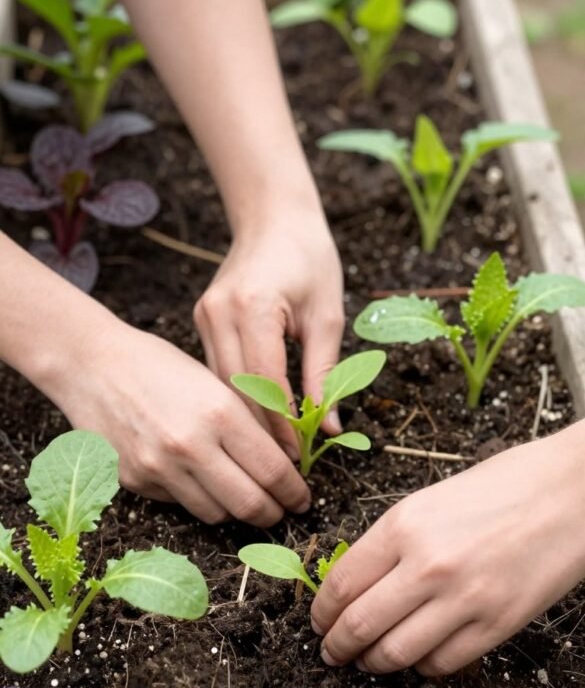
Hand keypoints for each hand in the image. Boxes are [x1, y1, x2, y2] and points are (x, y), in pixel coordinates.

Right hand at [48, 319, 310, 525]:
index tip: (301, 497)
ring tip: (245, 498)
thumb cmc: (160, 367)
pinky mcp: (135, 481)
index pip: (273, 471)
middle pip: (250, 504)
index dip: (294, 491)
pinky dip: (198, 498)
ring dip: (236, 511)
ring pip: (217, 514)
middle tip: (281, 511)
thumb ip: (250, 424)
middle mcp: (190, 445)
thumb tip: (284, 464)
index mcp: (219, 412)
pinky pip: (181, 505)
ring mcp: (159, 467)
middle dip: (274, 513)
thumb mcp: (215, 383)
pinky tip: (200, 480)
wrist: (92, 365)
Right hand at [193, 212, 344, 454]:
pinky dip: (235, 404)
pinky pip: (215, 376)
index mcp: (253, 306)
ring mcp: (204, 318)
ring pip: (221, 390)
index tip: (298, 459)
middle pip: (236, 392)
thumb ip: (325, 374)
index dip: (282, 425)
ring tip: (270, 458)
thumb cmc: (310, 259)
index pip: (265, 382)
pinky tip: (251, 429)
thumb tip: (329, 428)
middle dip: (261, 435)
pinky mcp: (199, 322)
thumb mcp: (327, 316)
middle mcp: (219, 314)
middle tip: (285, 470)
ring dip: (246, 425)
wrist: (273, 217)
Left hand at [311, 423, 584, 675]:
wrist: (575, 491)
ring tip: (369, 661)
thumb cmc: (505, 486)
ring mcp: (464, 599)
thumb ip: (392, 542)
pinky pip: (442, 664)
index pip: (340, 585)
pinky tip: (419, 657)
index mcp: (403, 525)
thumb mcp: (431, 500)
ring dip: (374, 664)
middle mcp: (427, 565)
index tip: (318, 624)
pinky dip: (422, 667)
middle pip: (359, 626)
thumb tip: (355, 584)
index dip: (320, 613)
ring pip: (395, 654)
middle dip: (336, 647)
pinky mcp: (498, 624)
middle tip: (331, 653)